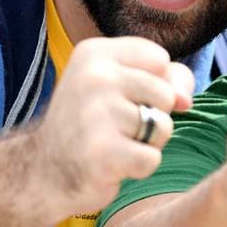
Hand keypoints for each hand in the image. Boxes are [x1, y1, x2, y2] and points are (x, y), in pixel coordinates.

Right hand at [32, 37, 193, 218]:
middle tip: (115, 127)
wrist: (42, 174)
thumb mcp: (124, 86)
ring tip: (114, 144)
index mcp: (95, 52)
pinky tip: (111, 166)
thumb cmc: (93, 125)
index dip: (154, 83)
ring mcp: (96, 114)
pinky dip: (139, 168)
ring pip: (162, 127)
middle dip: (152, 116)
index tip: (121, 97)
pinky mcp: (102, 152)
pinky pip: (152, 159)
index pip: (160, 58)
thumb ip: (167, 78)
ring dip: (146, 143)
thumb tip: (185, 100)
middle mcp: (94, 76)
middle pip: (166, 94)